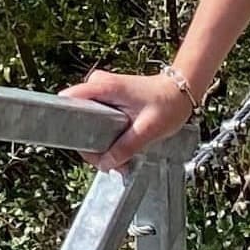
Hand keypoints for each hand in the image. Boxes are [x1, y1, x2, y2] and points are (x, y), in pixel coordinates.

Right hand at [57, 68, 192, 171]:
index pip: (68, 101)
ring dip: (99, 144)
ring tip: (121, 158)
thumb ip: (125, 147)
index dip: (70, 125)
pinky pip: (96, 122)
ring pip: (86, 123)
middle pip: (77, 118)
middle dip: (91, 144)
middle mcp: (97, 85)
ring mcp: (101, 92)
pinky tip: (121, 151)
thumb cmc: (168, 103)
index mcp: (104, 86)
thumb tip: (105, 164)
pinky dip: (106, 138)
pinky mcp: (107, 99)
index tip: (86, 146)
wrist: (181, 91)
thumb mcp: (148, 129)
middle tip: (112, 161)